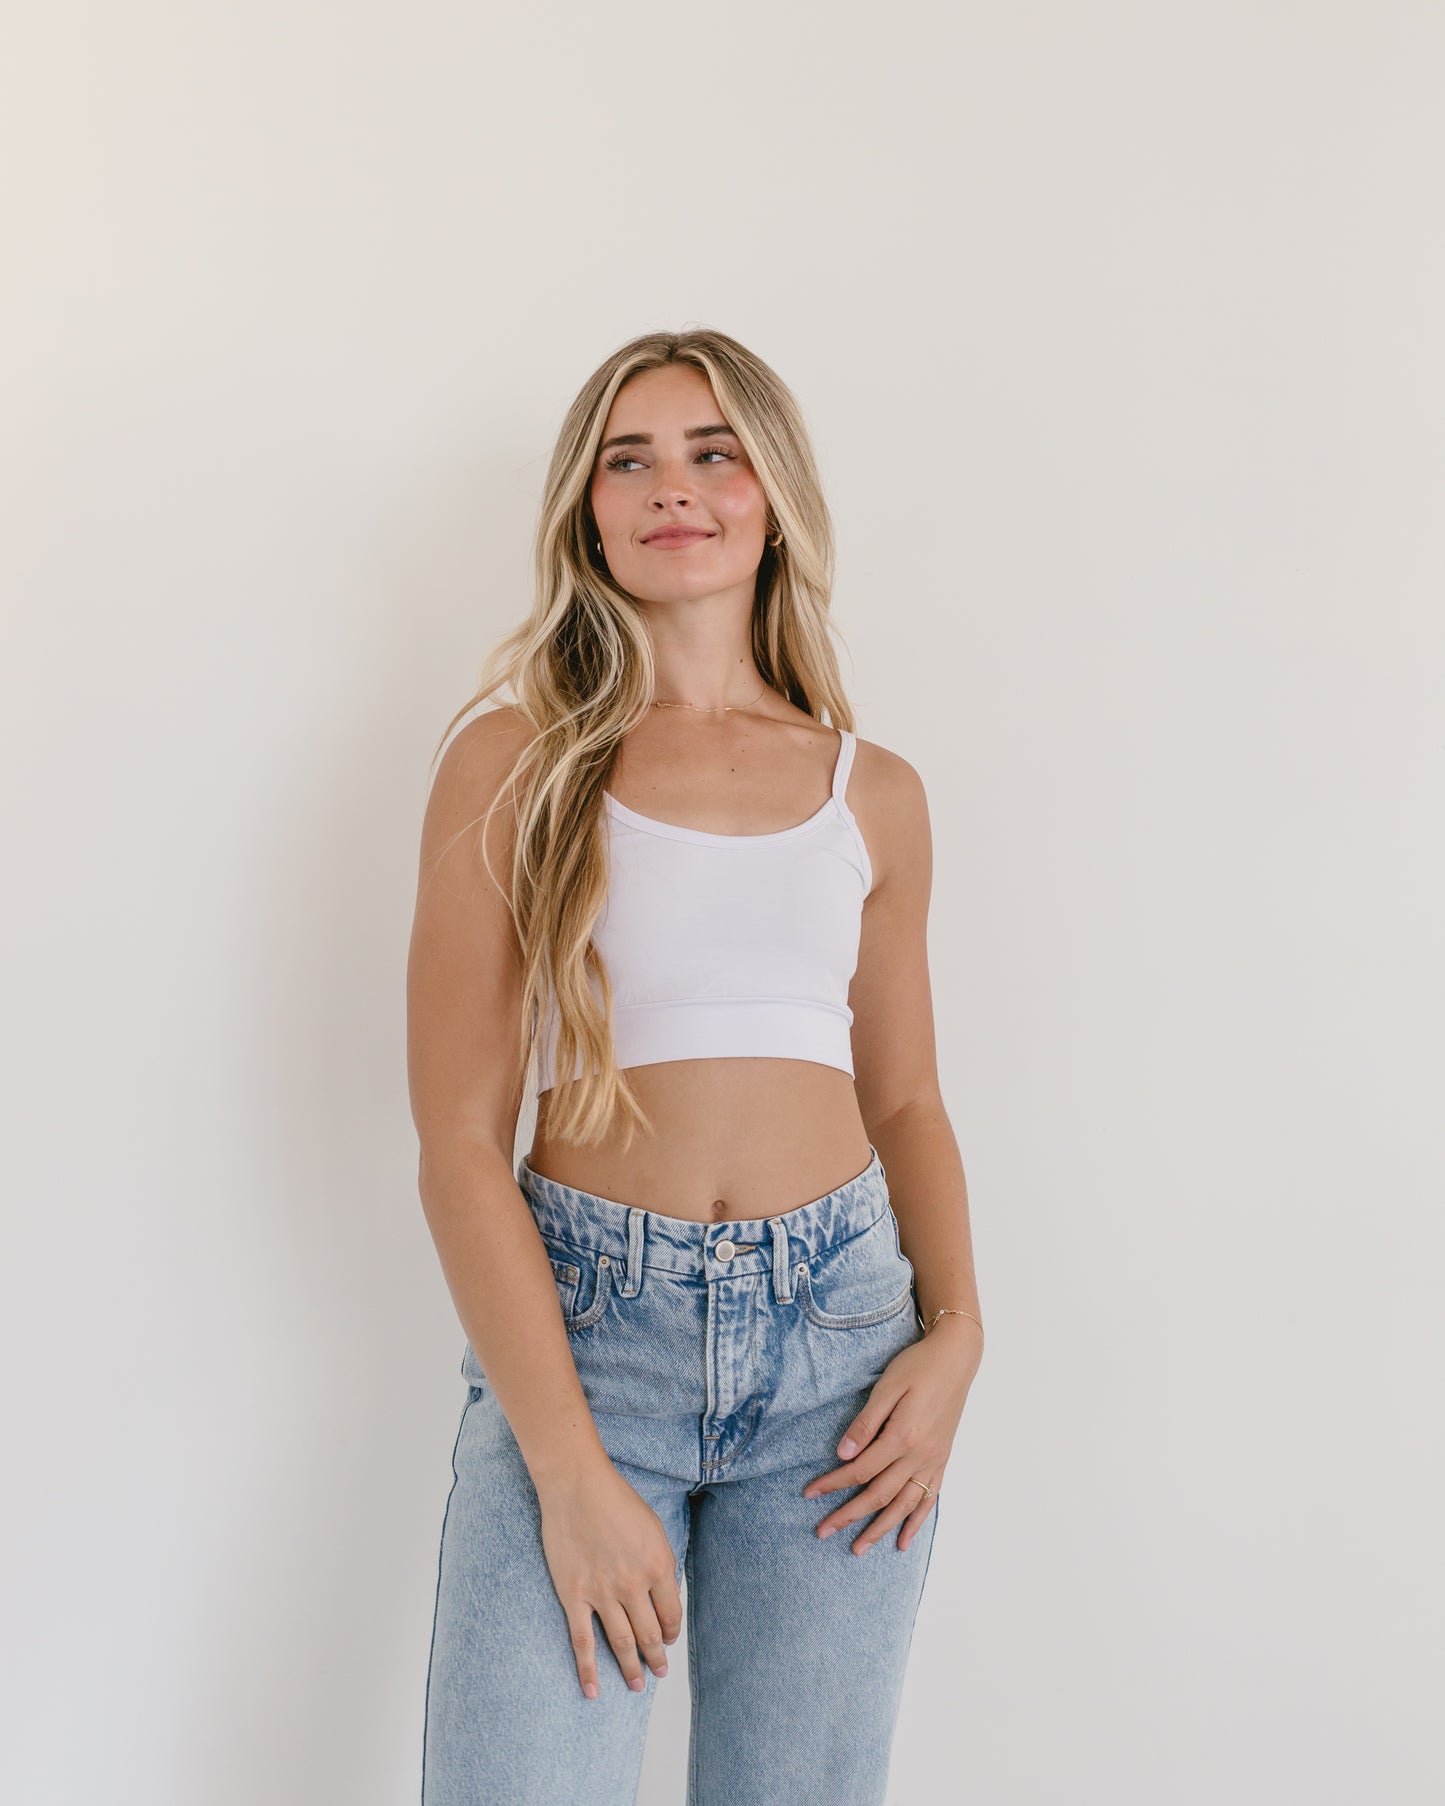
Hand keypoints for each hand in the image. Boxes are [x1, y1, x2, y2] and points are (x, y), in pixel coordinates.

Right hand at [537, 1455, 682, 1699]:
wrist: (576, 1485)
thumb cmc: (617, 1500)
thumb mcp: (653, 1527)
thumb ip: (661, 1563)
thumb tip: (665, 1596)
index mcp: (658, 1566)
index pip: (671, 1614)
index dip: (672, 1632)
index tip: (669, 1641)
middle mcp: (633, 1585)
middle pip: (649, 1634)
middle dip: (656, 1658)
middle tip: (659, 1673)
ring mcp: (602, 1593)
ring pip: (621, 1642)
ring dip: (631, 1668)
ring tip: (637, 1685)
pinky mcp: (574, 1596)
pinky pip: (582, 1641)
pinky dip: (588, 1670)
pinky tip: (593, 1691)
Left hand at [802, 1316, 981, 1554]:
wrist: (956, 1358)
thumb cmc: (918, 1366)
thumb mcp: (887, 1386)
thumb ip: (866, 1423)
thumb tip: (843, 1454)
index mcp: (902, 1436)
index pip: (859, 1470)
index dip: (833, 1484)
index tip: (810, 1493)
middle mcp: (919, 1455)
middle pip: (878, 1495)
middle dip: (849, 1516)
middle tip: (822, 1532)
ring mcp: (933, 1461)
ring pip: (903, 1505)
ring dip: (879, 1529)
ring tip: (858, 1548)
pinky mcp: (941, 1460)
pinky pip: (928, 1499)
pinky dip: (915, 1522)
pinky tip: (904, 1541)